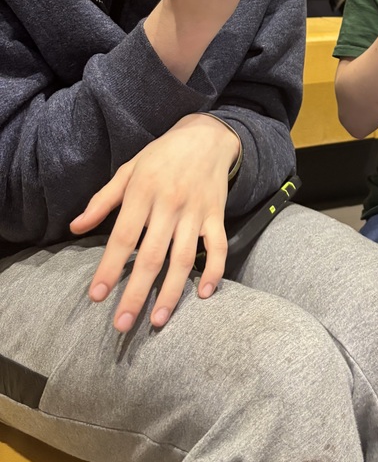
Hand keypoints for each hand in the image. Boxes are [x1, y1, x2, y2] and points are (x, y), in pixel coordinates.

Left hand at [70, 114, 236, 331]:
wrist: (207, 136)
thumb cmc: (162, 155)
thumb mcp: (128, 170)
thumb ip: (103, 200)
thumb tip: (75, 227)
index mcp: (143, 191)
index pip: (123, 237)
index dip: (109, 267)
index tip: (96, 296)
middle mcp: (169, 204)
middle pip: (151, 255)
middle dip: (136, 293)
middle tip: (122, 324)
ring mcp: (195, 211)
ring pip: (184, 258)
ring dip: (172, 291)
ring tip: (157, 320)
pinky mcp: (217, 214)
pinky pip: (219, 246)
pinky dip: (215, 270)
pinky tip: (205, 294)